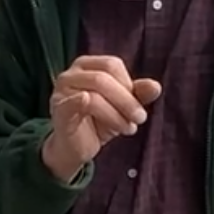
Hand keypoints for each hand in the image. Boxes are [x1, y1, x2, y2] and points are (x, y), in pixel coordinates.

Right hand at [42, 56, 161, 180]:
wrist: (75, 149)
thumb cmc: (98, 122)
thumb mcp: (122, 107)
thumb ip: (137, 94)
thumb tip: (155, 86)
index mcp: (85, 65)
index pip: (112, 64)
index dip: (128, 84)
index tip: (138, 104)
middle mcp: (70, 73)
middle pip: (104, 77)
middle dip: (127, 100)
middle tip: (139, 118)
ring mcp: (61, 90)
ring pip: (95, 92)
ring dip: (117, 113)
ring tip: (127, 128)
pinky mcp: (59, 109)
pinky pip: (78, 103)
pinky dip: (96, 110)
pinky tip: (106, 124)